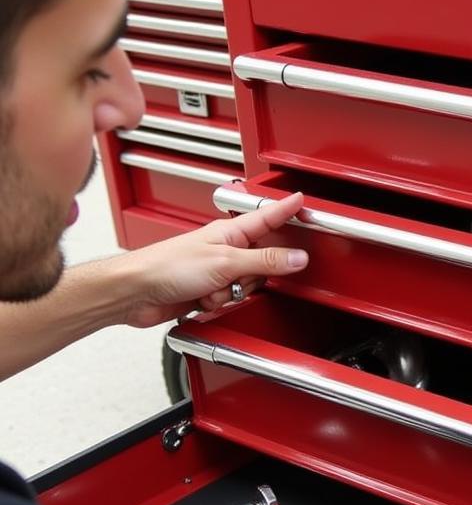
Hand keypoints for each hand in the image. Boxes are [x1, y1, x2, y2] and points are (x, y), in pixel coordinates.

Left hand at [118, 191, 308, 326]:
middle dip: (254, 276)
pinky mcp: (207, 291)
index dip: (285, 209)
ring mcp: (216, 271)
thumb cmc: (166, 266)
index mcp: (228, 232)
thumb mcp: (225, 262)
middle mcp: (224, 249)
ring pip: (248, 285)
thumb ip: (265, 261)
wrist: (136, 292)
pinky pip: (231, 299)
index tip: (302, 200)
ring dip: (232, 293)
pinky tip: (203, 300)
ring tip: (213, 289)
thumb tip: (297, 257)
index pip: (266, 217)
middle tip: (239, 277)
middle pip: (264, 261)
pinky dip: (219, 304)